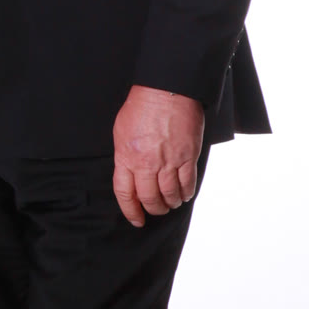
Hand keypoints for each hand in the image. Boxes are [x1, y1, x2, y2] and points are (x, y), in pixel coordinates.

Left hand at [111, 84, 203, 227]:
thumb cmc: (142, 106)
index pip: (125, 193)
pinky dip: (186, 193)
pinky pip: (188, 183)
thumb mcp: (121, 132)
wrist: (166, 90)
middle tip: (156, 210)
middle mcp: (147, 163)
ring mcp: (169, 161)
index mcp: (126, 157)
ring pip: (170, 195)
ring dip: (170, 204)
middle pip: (149, 198)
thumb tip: (129, 175)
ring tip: (171, 204)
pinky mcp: (188, 156)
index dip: (131, 210)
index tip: (136, 218)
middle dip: (153, 209)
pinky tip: (185, 195)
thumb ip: (124, 156)